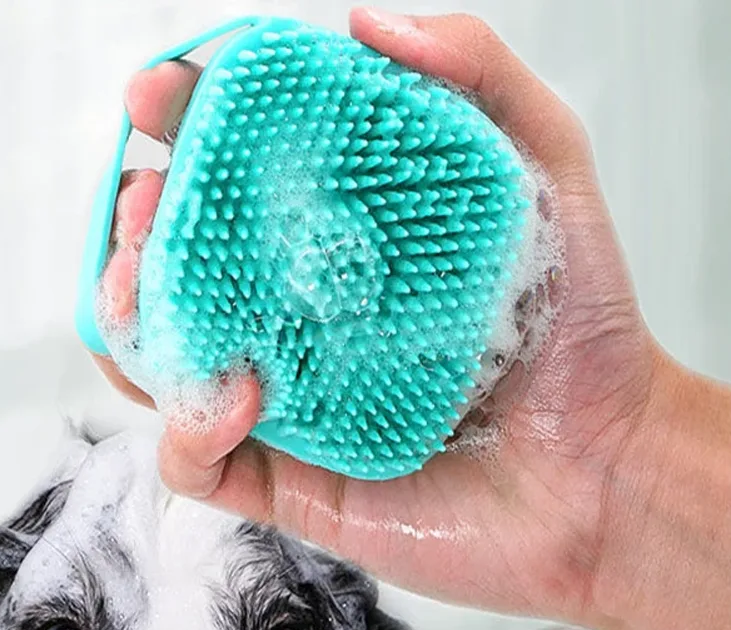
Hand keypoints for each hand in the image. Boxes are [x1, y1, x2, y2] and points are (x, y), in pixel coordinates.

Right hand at [94, 9, 730, 629]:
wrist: (603, 472)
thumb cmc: (583, 334)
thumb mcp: (546, 176)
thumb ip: (477, 77)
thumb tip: (363, 24)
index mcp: (337, 246)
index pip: (236, 180)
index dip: (186, 131)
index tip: (161, 96)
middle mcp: (296, 318)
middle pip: (176, 267)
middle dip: (134, 227)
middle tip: (144, 203)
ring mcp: (282, 401)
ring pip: (161, 360)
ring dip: (127, 320)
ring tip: (139, 288)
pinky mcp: (282, 481)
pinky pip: (193, 460)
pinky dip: (187, 428)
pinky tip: (237, 396)